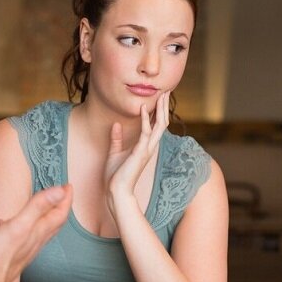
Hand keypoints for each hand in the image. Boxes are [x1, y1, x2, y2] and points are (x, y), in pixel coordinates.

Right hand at [0, 184, 71, 281]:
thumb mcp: (19, 224)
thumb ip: (38, 206)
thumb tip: (60, 192)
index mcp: (38, 232)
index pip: (59, 214)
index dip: (66, 198)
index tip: (68, 186)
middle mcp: (35, 242)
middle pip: (54, 222)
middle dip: (59, 206)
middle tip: (62, 194)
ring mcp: (24, 249)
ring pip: (39, 230)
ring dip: (44, 216)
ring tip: (42, 207)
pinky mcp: (11, 254)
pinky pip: (22, 236)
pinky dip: (20, 226)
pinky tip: (6, 224)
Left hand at [104, 91, 169, 219]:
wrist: (116, 191)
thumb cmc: (116, 175)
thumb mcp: (114, 152)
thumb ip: (116, 139)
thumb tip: (116, 124)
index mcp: (145, 146)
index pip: (155, 125)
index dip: (158, 111)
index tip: (159, 98)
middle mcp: (149, 147)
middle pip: (162, 122)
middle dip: (164, 106)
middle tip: (166, 91)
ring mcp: (147, 149)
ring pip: (159, 125)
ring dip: (160, 109)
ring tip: (161, 94)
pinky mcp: (140, 152)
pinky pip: (146, 132)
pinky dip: (145, 119)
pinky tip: (143, 108)